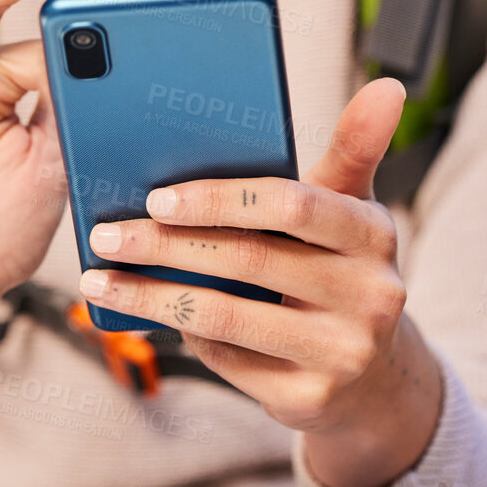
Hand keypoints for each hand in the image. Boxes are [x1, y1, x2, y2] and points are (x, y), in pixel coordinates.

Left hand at [77, 77, 444, 486]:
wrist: (372, 372)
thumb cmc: (339, 268)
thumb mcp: (349, 210)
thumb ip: (352, 148)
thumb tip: (385, 86)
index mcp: (373, 233)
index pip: (291, 205)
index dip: (220, 199)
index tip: (157, 195)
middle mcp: (369, 295)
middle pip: (247, 259)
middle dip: (166, 244)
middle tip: (108, 234)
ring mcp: (342, 353)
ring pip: (225, 316)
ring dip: (152, 295)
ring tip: (101, 277)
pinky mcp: (309, 399)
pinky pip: (226, 360)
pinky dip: (182, 333)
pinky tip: (149, 311)